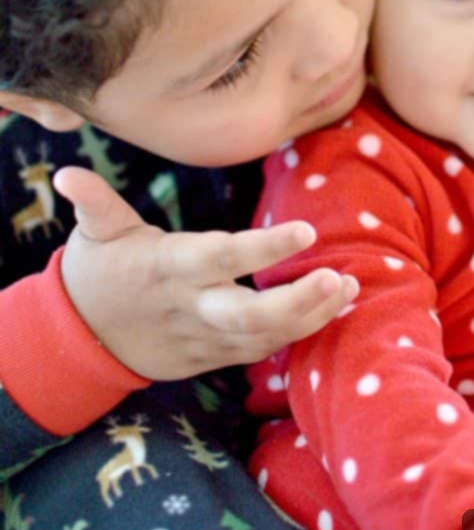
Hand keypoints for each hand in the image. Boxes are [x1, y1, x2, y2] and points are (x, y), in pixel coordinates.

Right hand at [56, 166, 358, 379]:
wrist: (83, 341)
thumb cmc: (99, 272)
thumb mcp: (96, 234)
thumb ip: (95, 204)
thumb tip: (68, 172)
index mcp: (168, 268)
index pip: (221, 257)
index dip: (264, 248)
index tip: (308, 231)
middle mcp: (191, 307)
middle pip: (248, 315)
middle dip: (297, 303)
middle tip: (340, 279)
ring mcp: (203, 338)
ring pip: (262, 338)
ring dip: (310, 317)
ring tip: (350, 288)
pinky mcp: (212, 357)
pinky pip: (260, 350)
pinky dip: (298, 332)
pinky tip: (334, 308)